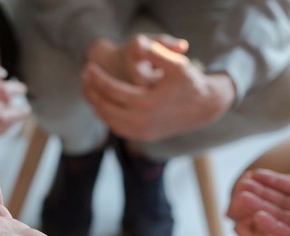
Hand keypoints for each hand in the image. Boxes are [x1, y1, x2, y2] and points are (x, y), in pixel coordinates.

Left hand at [81, 36, 233, 141]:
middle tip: (84, 77)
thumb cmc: (190, 82)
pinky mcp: (143, 137)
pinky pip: (117, 128)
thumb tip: (138, 43)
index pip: (111, 90)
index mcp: (146, 103)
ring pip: (108, 120)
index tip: (88, 67)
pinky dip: (107, 117)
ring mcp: (141, 132)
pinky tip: (102, 104)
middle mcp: (141, 121)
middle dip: (91, 92)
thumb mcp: (177, 64)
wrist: (205, 107)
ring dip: (96, 105)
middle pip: (105, 107)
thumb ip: (156, 53)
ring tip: (89, 90)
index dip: (97, 77)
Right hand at [236, 140, 289, 235]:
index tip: (255, 174)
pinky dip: (274, 226)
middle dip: (262, 193)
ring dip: (262, 208)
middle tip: (242, 186)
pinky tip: (260, 216)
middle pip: (281, 201)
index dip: (274, 180)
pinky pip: (289, 234)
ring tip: (244, 199)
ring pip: (281, 216)